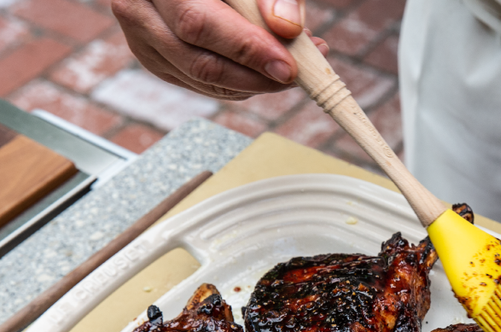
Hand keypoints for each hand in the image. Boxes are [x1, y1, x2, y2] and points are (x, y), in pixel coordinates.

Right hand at [112, 0, 328, 99]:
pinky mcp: (156, 60)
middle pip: (199, 63)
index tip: (288, 66)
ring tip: (291, 67)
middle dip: (256, 77)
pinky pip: (202, 84)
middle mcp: (138, 12)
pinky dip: (240, 83)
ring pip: (202, 80)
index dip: (246, 49)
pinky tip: (267, 70)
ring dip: (254, 83)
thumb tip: (288, 28)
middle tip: (297, 75)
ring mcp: (142, 42)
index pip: (198, 24)